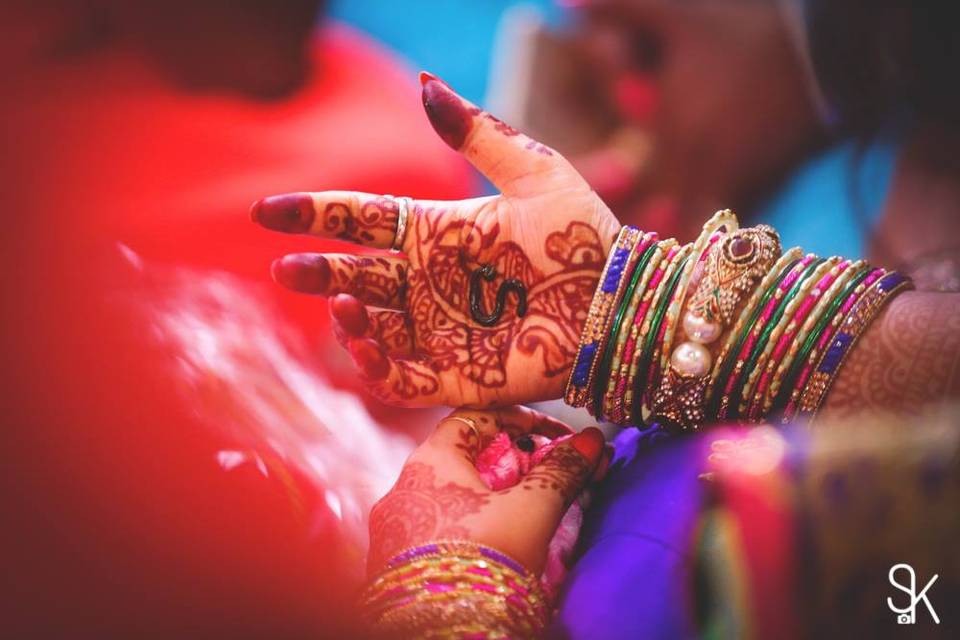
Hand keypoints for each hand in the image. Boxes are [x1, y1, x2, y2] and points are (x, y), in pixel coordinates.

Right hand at [252, 73, 621, 406]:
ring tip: (343, 301)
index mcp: (440, 234)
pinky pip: (397, 377)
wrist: (620, 304)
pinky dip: (372, 363)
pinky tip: (363, 340)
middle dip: (315, 271)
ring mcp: (438, 332)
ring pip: (369, 327)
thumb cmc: (584, 237)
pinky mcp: (454, 378)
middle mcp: (430, 283)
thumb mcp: (534, 173)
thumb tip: (422, 82)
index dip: (315, 214)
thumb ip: (478, 133)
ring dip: (345, 316)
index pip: (364, 219)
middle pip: (354, 274)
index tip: (267, 210)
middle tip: (285, 269)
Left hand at [365, 406, 607, 575]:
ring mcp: (398, 526)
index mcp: (430, 461)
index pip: (476, 416)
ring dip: (497, 494)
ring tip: (535, 509)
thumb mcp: (531, 509)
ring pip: (455, 494)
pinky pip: (442, 525)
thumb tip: (589, 442)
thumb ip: (560, 472)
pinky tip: (502, 540)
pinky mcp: (399, 562)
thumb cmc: (483, 559)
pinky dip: (475, 521)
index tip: (554, 436)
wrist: (443, 629)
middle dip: (515, 462)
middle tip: (552, 474)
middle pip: (467, 457)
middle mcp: (405, 487)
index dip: (519, 421)